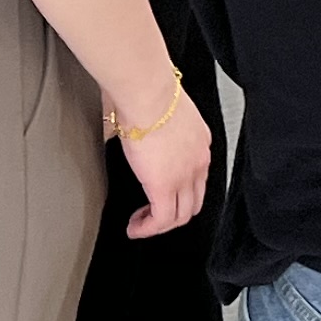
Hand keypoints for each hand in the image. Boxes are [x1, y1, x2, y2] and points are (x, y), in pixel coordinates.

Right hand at [104, 85, 212, 236]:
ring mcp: (186, 175)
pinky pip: (162, 220)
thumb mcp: (154, 110)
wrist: (146, 92)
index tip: (160, 193)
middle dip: (173, 213)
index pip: (197, 176)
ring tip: (140, 225)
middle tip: (151, 215)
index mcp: (198, 140)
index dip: (179, 191)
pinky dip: (148, 229)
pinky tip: (135, 228)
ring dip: (159, 224)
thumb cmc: (146, 91)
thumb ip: (145, 122)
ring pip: (180, 215)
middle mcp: (198, 160)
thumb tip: (122, 123)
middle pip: (193, 201)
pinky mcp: (166, 186)